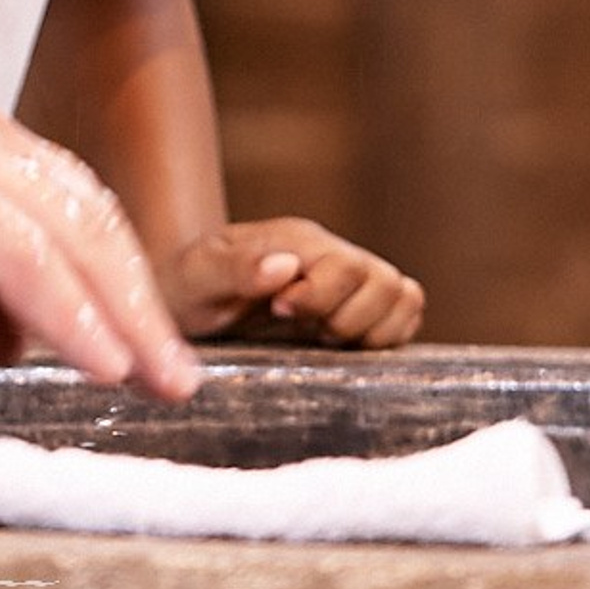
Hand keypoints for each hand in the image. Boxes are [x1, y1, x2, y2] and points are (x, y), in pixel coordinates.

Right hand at [0, 83, 199, 400]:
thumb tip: (14, 342)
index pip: (66, 202)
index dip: (112, 275)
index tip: (142, 342)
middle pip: (87, 212)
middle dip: (138, 298)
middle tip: (175, 372)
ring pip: (70, 232)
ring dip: (121, 313)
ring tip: (154, 379)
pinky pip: (24, 258)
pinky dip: (71, 312)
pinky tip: (96, 361)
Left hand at [162, 216, 424, 347]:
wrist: (186, 295)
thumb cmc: (187, 288)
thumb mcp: (197, 278)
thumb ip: (237, 269)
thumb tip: (286, 266)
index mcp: (296, 241)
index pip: (347, 266)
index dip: (321, 299)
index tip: (278, 313)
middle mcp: (330, 255)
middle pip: (385, 281)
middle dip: (349, 320)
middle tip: (305, 332)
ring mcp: (348, 278)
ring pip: (403, 295)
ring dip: (372, 330)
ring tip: (322, 339)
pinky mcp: (358, 304)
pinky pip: (404, 313)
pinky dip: (386, 336)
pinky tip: (340, 346)